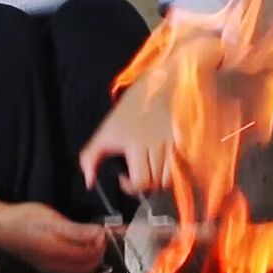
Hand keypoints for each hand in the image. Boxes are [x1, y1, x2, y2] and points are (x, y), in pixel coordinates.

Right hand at [0, 202, 104, 272]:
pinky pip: (69, 272)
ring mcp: (49, 268)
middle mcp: (55, 265)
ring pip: (79, 271)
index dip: (100, 243)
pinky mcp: (44, 267)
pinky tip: (77, 250)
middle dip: (98, 253)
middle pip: (87, 267)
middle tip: (100, 236)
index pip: (89, 255)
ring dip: (90, 259)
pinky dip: (79, 264)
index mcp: (58, 252)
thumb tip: (98, 234)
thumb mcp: (50, 218)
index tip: (103, 230)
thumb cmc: (23, 218)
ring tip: (91, 242)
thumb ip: (76, 229)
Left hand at [78, 75, 174, 196]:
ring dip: (159, 180)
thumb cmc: (130, 110)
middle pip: (156, 184)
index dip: (131, 187)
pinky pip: (181, 168)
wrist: (158, 85)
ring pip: (170, 179)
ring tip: (149, 170)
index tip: (124, 178)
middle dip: (144, 185)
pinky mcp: (183, 142)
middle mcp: (156, 145)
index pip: (140, 182)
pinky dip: (172, 172)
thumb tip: (89, 182)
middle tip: (136, 174)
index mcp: (136, 144)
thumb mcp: (104, 131)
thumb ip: (91, 158)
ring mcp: (172, 144)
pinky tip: (162, 164)